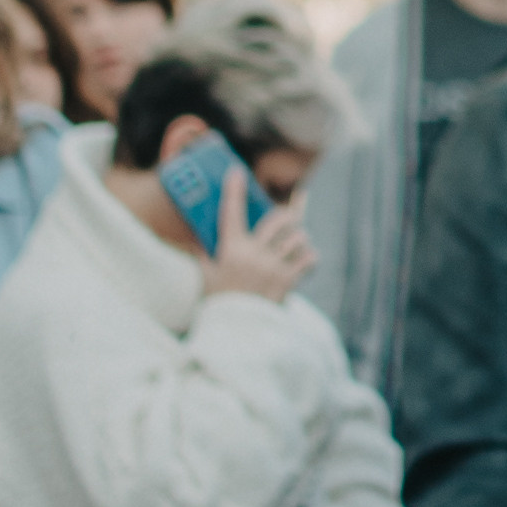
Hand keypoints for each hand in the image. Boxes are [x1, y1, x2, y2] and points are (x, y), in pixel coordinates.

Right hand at [198, 168, 316, 299]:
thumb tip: (197, 235)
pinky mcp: (288, 281)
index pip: (231, 213)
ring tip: (294, 246)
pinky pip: (309, 258)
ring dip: (299, 239)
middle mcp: (252, 255)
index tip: (236, 172)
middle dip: (286, 217)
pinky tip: (304, 262)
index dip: (234, 190)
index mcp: (230, 251)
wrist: (236, 333)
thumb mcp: (208, 275)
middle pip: (279, 219)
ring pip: (298, 237)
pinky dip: (309, 257)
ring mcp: (272, 267)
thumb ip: (205, 253)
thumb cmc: (220, 302)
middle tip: (286, 222)